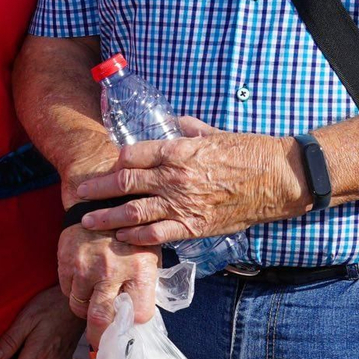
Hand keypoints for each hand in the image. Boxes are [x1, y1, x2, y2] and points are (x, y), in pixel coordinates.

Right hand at [57, 223, 159, 345]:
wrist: (100, 200)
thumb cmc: (130, 230)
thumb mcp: (149, 253)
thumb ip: (146, 284)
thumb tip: (139, 316)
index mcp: (140, 269)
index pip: (138, 315)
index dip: (133, 324)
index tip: (129, 325)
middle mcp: (112, 270)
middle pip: (101, 320)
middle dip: (100, 336)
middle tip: (101, 340)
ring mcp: (86, 267)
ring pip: (79, 307)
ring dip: (86, 308)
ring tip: (93, 298)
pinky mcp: (66, 261)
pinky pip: (67, 290)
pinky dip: (74, 291)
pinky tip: (83, 278)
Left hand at [74, 119, 307, 245]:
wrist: (278, 179)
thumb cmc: (249, 151)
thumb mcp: (213, 132)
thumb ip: (186, 128)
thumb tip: (169, 122)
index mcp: (178, 151)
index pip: (132, 155)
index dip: (113, 161)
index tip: (103, 165)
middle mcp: (174, 178)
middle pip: (125, 183)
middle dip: (98, 189)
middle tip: (79, 192)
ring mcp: (183, 205)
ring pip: (134, 213)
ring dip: (107, 217)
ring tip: (88, 220)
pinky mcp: (195, 227)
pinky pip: (158, 235)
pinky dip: (136, 236)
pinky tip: (121, 236)